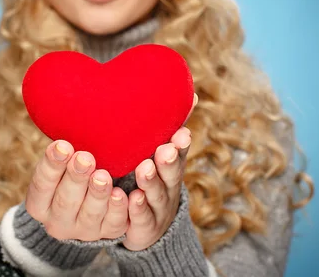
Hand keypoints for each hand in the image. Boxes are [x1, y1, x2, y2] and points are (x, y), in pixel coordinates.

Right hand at [25, 141, 129, 240]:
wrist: (85, 208)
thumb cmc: (70, 174)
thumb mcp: (61, 166)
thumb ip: (62, 153)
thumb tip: (69, 117)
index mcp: (39, 204)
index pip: (42, 185)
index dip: (52, 165)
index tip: (63, 145)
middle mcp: (58, 222)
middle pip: (65, 201)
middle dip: (76, 178)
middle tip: (85, 159)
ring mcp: (83, 231)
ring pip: (90, 214)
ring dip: (97, 194)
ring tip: (103, 176)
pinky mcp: (107, 234)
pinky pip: (114, 224)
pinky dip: (118, 209)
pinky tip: (121, 194)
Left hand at [121, 94, 196, 250]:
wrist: (147, 225)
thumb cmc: (148, 177)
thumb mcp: (154, 151)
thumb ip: (162, 125)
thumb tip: (186, 91)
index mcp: (170, 163)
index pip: (179, 151)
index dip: (181, 143)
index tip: (181, 133)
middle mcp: (168, 185)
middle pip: (172, 173)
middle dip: (170, 161)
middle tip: (165, 149)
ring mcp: (158, 207)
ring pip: (157, 195)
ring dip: (152, 182)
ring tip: (145, 169)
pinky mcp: (145, 227)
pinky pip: (141, 219)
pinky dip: (138, 209)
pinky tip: (132, 199)